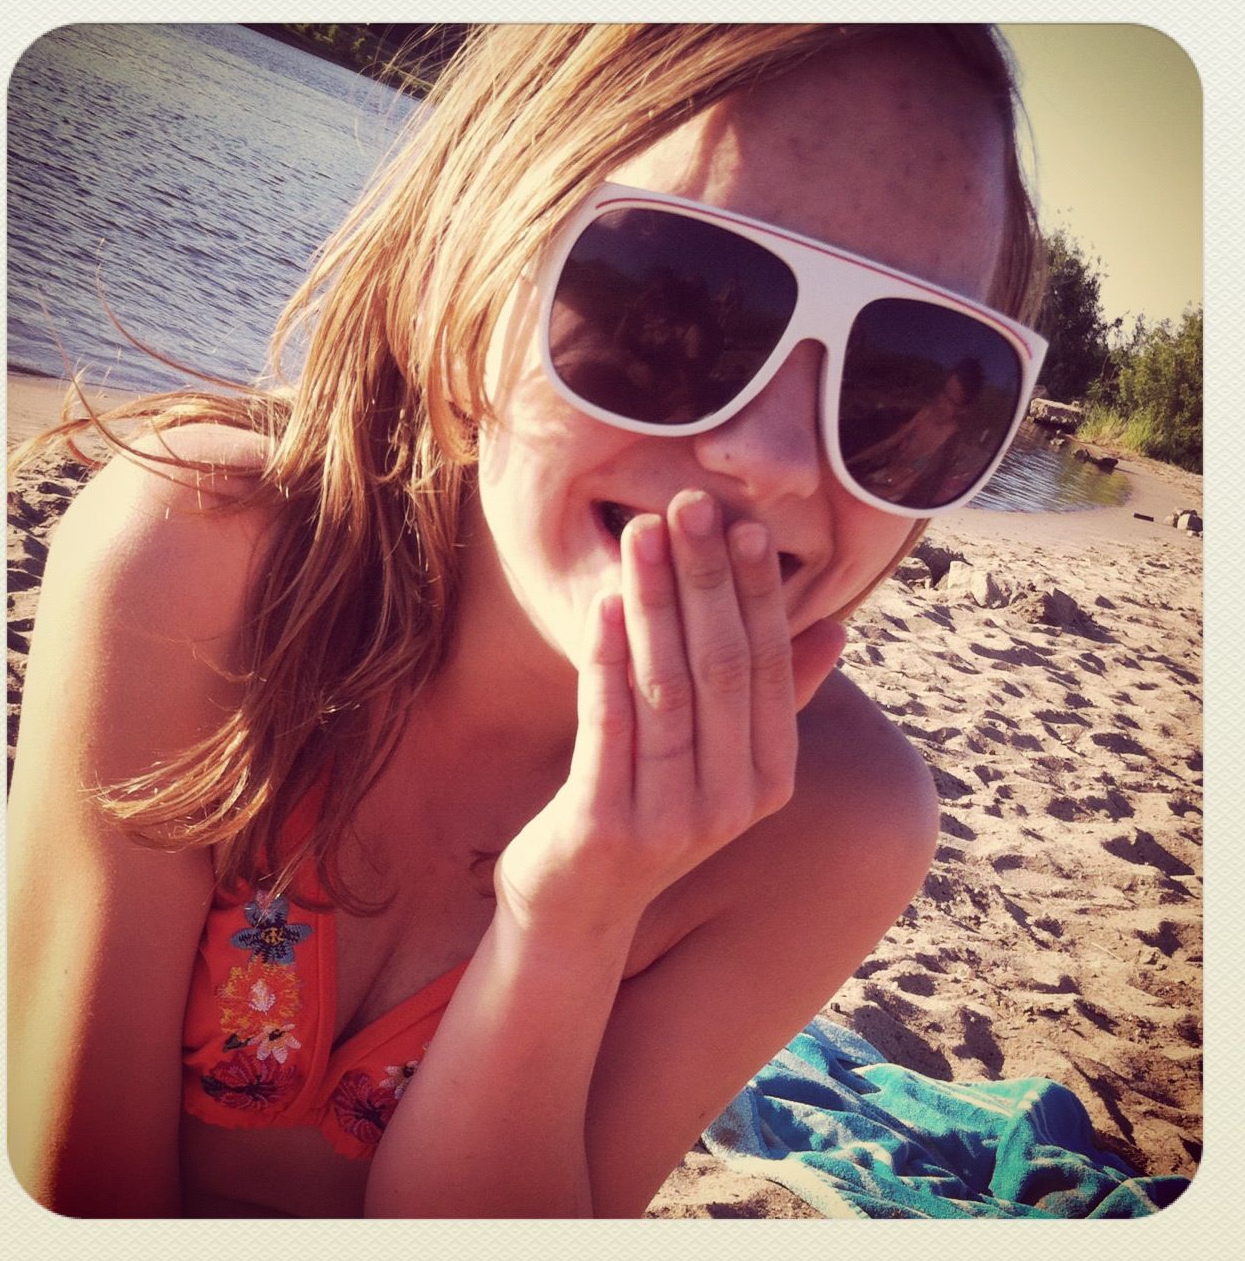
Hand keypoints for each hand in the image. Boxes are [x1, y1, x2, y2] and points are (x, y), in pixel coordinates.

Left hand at [495, 490, 845, 934]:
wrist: (577, 906)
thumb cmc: (648, 812)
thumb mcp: (718, 761)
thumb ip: (771, 701)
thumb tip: (834, 630)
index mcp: (768, 779)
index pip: (768, 668)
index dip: (757, 594)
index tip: (744, 525)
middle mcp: (732, 802)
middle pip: (722, 668)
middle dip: (705, 580)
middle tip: (689, 505)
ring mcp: (671, 819)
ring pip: (666, 688)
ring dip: (654, 603)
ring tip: (640, 533)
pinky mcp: (606, 826)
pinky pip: (607, 724)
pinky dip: (606, 658)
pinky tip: (605, 602)